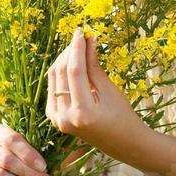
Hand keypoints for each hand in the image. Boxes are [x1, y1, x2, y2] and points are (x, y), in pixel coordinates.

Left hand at [46, 28, 147, 156]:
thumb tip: (89, 40)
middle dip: (69, 51)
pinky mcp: (54, 118)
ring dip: (63, 60)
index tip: (81, 32)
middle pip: (60, 74)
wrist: (122, 143)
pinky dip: (60, 73)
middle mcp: (65, 117)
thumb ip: (94, 66)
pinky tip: (70, 63)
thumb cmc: (122, 116)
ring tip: (76, 47)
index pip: (74, 71)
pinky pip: (53, 89)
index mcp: (82, 112)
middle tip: (80, 37)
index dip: (76, 48)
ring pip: (53, 79)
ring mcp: (57, 120)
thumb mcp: (110, 90)